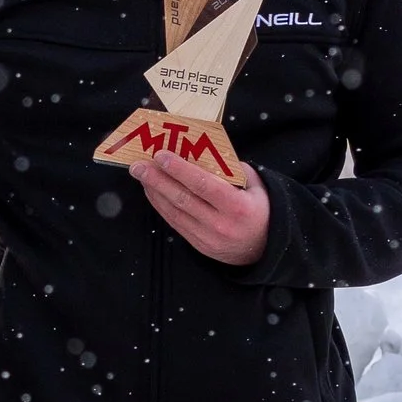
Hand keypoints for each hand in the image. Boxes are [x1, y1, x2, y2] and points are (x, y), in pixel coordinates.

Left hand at [133, 145, 270, 266]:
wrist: (263, 249)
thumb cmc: (259, 210)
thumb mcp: (256, 187)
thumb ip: (233, 169)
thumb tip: (205, 152)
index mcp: (237, 207)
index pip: (203, 185)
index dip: (180, 170)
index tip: (161, 155)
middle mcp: (220, 224)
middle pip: (182, 198)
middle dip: (157, 179)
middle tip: (139, 165)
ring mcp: (207, 237)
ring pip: (174, 211)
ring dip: (154, 191)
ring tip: (141, 174)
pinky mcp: (197, 244)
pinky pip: (174, 221)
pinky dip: (160, 205)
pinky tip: (151, 190)